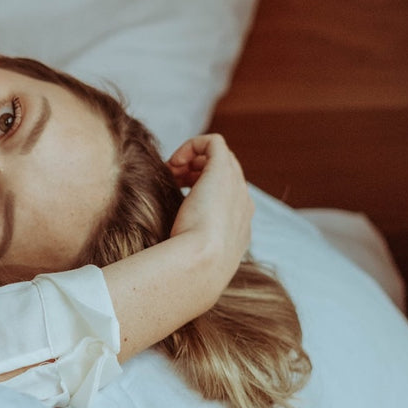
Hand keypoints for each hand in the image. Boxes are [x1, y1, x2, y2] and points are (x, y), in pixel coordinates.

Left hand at [166, 134, 253, 272]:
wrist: (202, 261)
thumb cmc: (189, 265)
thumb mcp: (191, 258)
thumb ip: (186, 249)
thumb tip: (165, 252)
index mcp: (239, 224)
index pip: (225, 194)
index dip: (199, 187)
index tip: (176, 195)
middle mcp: (242, 202)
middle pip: (223, 172)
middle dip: (195, 171)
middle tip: (171, 180)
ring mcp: (236, 186)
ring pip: (219, 156)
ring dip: (192, 159)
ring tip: (172, 172)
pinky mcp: (223, 170)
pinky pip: (213, 142)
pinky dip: (192, 146)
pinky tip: (175, 162)